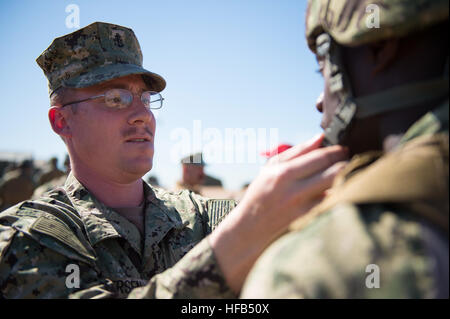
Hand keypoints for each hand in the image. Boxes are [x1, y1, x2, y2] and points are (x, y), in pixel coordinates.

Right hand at [209, 133, 348, 292]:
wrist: (252, 224)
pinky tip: (334, 186)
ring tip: (343, 168)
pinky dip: (336, 190)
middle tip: (347, 157)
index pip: (319, 157)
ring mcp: (303, 205)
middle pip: (333, 171)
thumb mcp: (271, 166)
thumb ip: (296, 151)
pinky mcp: (309, 216)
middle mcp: (295, 189)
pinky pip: (330, 199)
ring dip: (344, 175)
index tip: (342, 147)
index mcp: (284, 173)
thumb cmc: (261, 191)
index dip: (336, 150)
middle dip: (344, 161)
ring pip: (335, 186)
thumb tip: (319, 137)